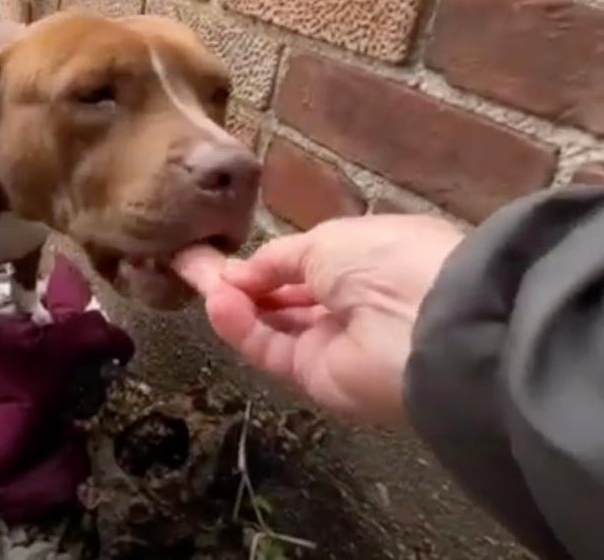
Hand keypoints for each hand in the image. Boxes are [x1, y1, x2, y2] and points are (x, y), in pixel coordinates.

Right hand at [174, 215, 463, 423]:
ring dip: (234, 301)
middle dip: (238, 279)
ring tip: (195, 278)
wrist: (428, 327)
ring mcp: (332, 343)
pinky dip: (241, 328)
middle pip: (282, 295)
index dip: (264, 259)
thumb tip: (239, 273)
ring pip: (271, 323)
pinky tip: (216, 304)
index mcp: (366, 260)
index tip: (217, 250)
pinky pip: (270, 348)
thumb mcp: (326, 240)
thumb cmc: (385, 260)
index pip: (305, 263)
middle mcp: (350, 303)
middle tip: (189, 262)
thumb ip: (276, 258)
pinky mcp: (314, 377)